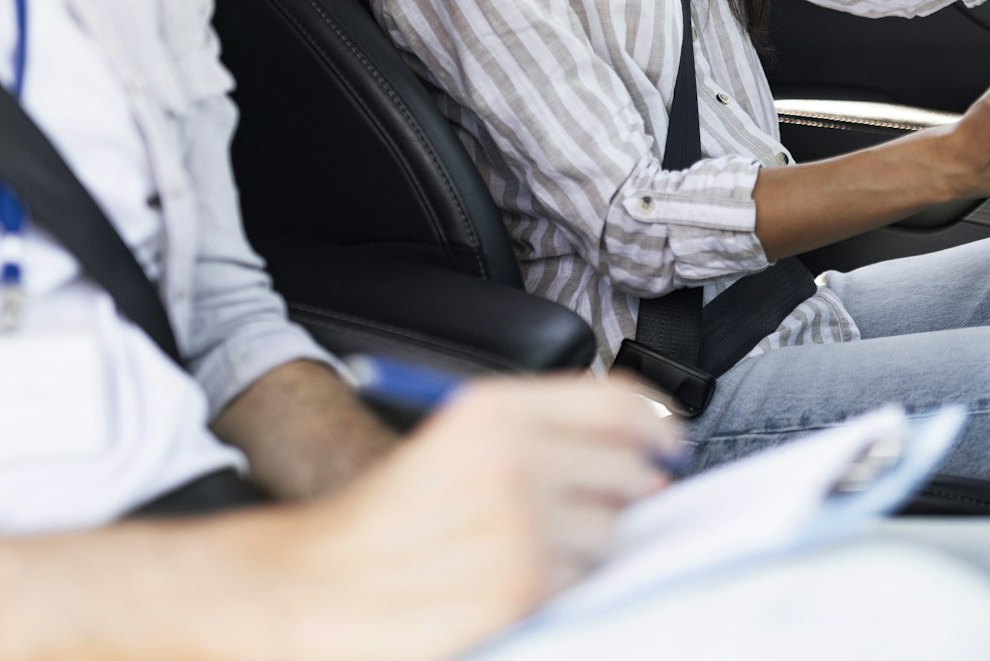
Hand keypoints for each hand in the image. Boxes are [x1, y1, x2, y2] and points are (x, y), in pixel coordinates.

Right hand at [263, 377, 677, 660]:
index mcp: (494, 410)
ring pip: (609, 531)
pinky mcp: (527, 582)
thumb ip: (539, 436)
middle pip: (626, 467)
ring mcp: (524, 522)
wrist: (319, 587)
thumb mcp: (453, 444)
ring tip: (522, 553)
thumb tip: (644, 464)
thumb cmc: (382, 524)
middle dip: (622, 492)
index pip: (616, 401)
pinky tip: (512, 583)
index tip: (669, 440)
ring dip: (586, 546)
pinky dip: (562, 587)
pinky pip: (584, 581)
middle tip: (593, 508)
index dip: (654, 422)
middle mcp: (515, 456)